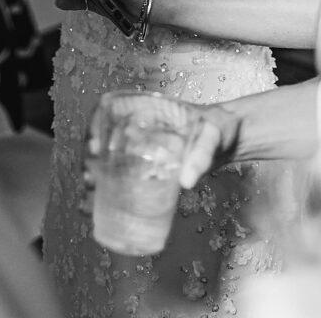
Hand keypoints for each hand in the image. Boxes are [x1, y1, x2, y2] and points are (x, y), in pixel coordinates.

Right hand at [84, 100, 239, 193]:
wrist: (231, 139)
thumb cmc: (220, 127)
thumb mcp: (212, 135)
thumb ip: (201, 155)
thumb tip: (186, 182)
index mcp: (150, 112)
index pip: (113, 112)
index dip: (96, 126)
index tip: (93, 146)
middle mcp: (141, 130)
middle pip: (106, 141)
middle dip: (91, 160)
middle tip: (89, 180)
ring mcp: (144, 150)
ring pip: (111, 161)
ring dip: (97, 178)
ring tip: (89, 199)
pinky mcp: (151, 169)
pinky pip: (126, 177)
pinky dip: (112, 191)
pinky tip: (103, 208)